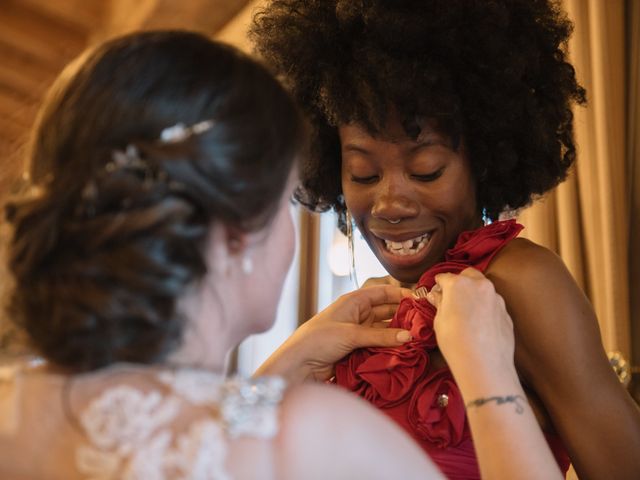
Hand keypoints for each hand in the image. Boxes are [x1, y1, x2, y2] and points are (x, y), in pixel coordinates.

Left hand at [255, 285, 412, 382]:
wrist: (298, 365)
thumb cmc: (318, 340)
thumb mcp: (351, 334)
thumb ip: (380, 335)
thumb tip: (409, 336)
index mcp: (354, 301)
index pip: (383, 292)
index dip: (401, 295)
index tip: (421, 301)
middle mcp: (358, 314)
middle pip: (387, 311)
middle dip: (404, 316)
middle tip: (425, 323)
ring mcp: (358, 332)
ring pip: (385, 330)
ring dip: (399, 334)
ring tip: (419, 338)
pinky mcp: (358, 349)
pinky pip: (379, 345)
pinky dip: (391, 347)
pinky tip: (405, 351)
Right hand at [426, 268, 515, 377]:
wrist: (484, 364)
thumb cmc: (455, 341)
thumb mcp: (439, 321)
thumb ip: (440, 304)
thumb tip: (437, 296)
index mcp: (459, 284)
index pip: (445, 277)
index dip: (438, 284)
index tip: (436, 291)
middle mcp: (480, 286)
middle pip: (469, 275)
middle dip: (460, 281)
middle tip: (451, 297)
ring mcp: (497, 299)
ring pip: (483, 289)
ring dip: (474, 294)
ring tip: (466, 312)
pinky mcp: (506, 313)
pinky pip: (492, 305)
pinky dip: (485, 308)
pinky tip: (479, 325)